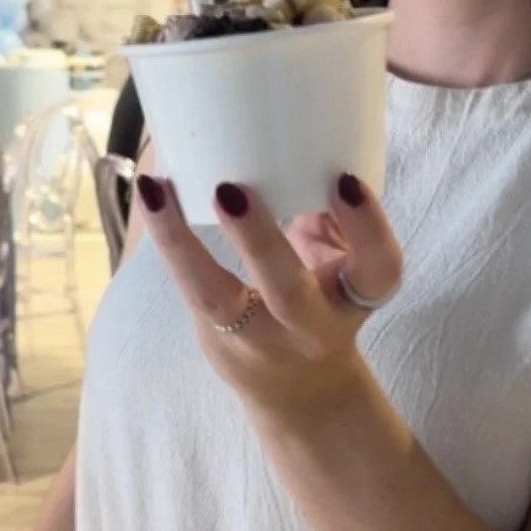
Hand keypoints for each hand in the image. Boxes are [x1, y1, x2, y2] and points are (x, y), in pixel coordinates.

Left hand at [136, 170, 402, 416]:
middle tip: (231, 190)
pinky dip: (166, 238)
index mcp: (354, 297)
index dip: (367, 228)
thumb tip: (303, 143)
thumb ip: (331, 212)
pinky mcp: (214, 335)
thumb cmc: (321, 299)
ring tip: (159, 191)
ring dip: (184, 245)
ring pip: (217, 298)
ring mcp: (255, 336)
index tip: (346, 180)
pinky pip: (186, 288)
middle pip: (289, 294)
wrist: (299, 388)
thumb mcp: (342, 261)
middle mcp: (309, 325)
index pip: (378, 270)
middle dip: (260, 242)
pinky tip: (151, 194)